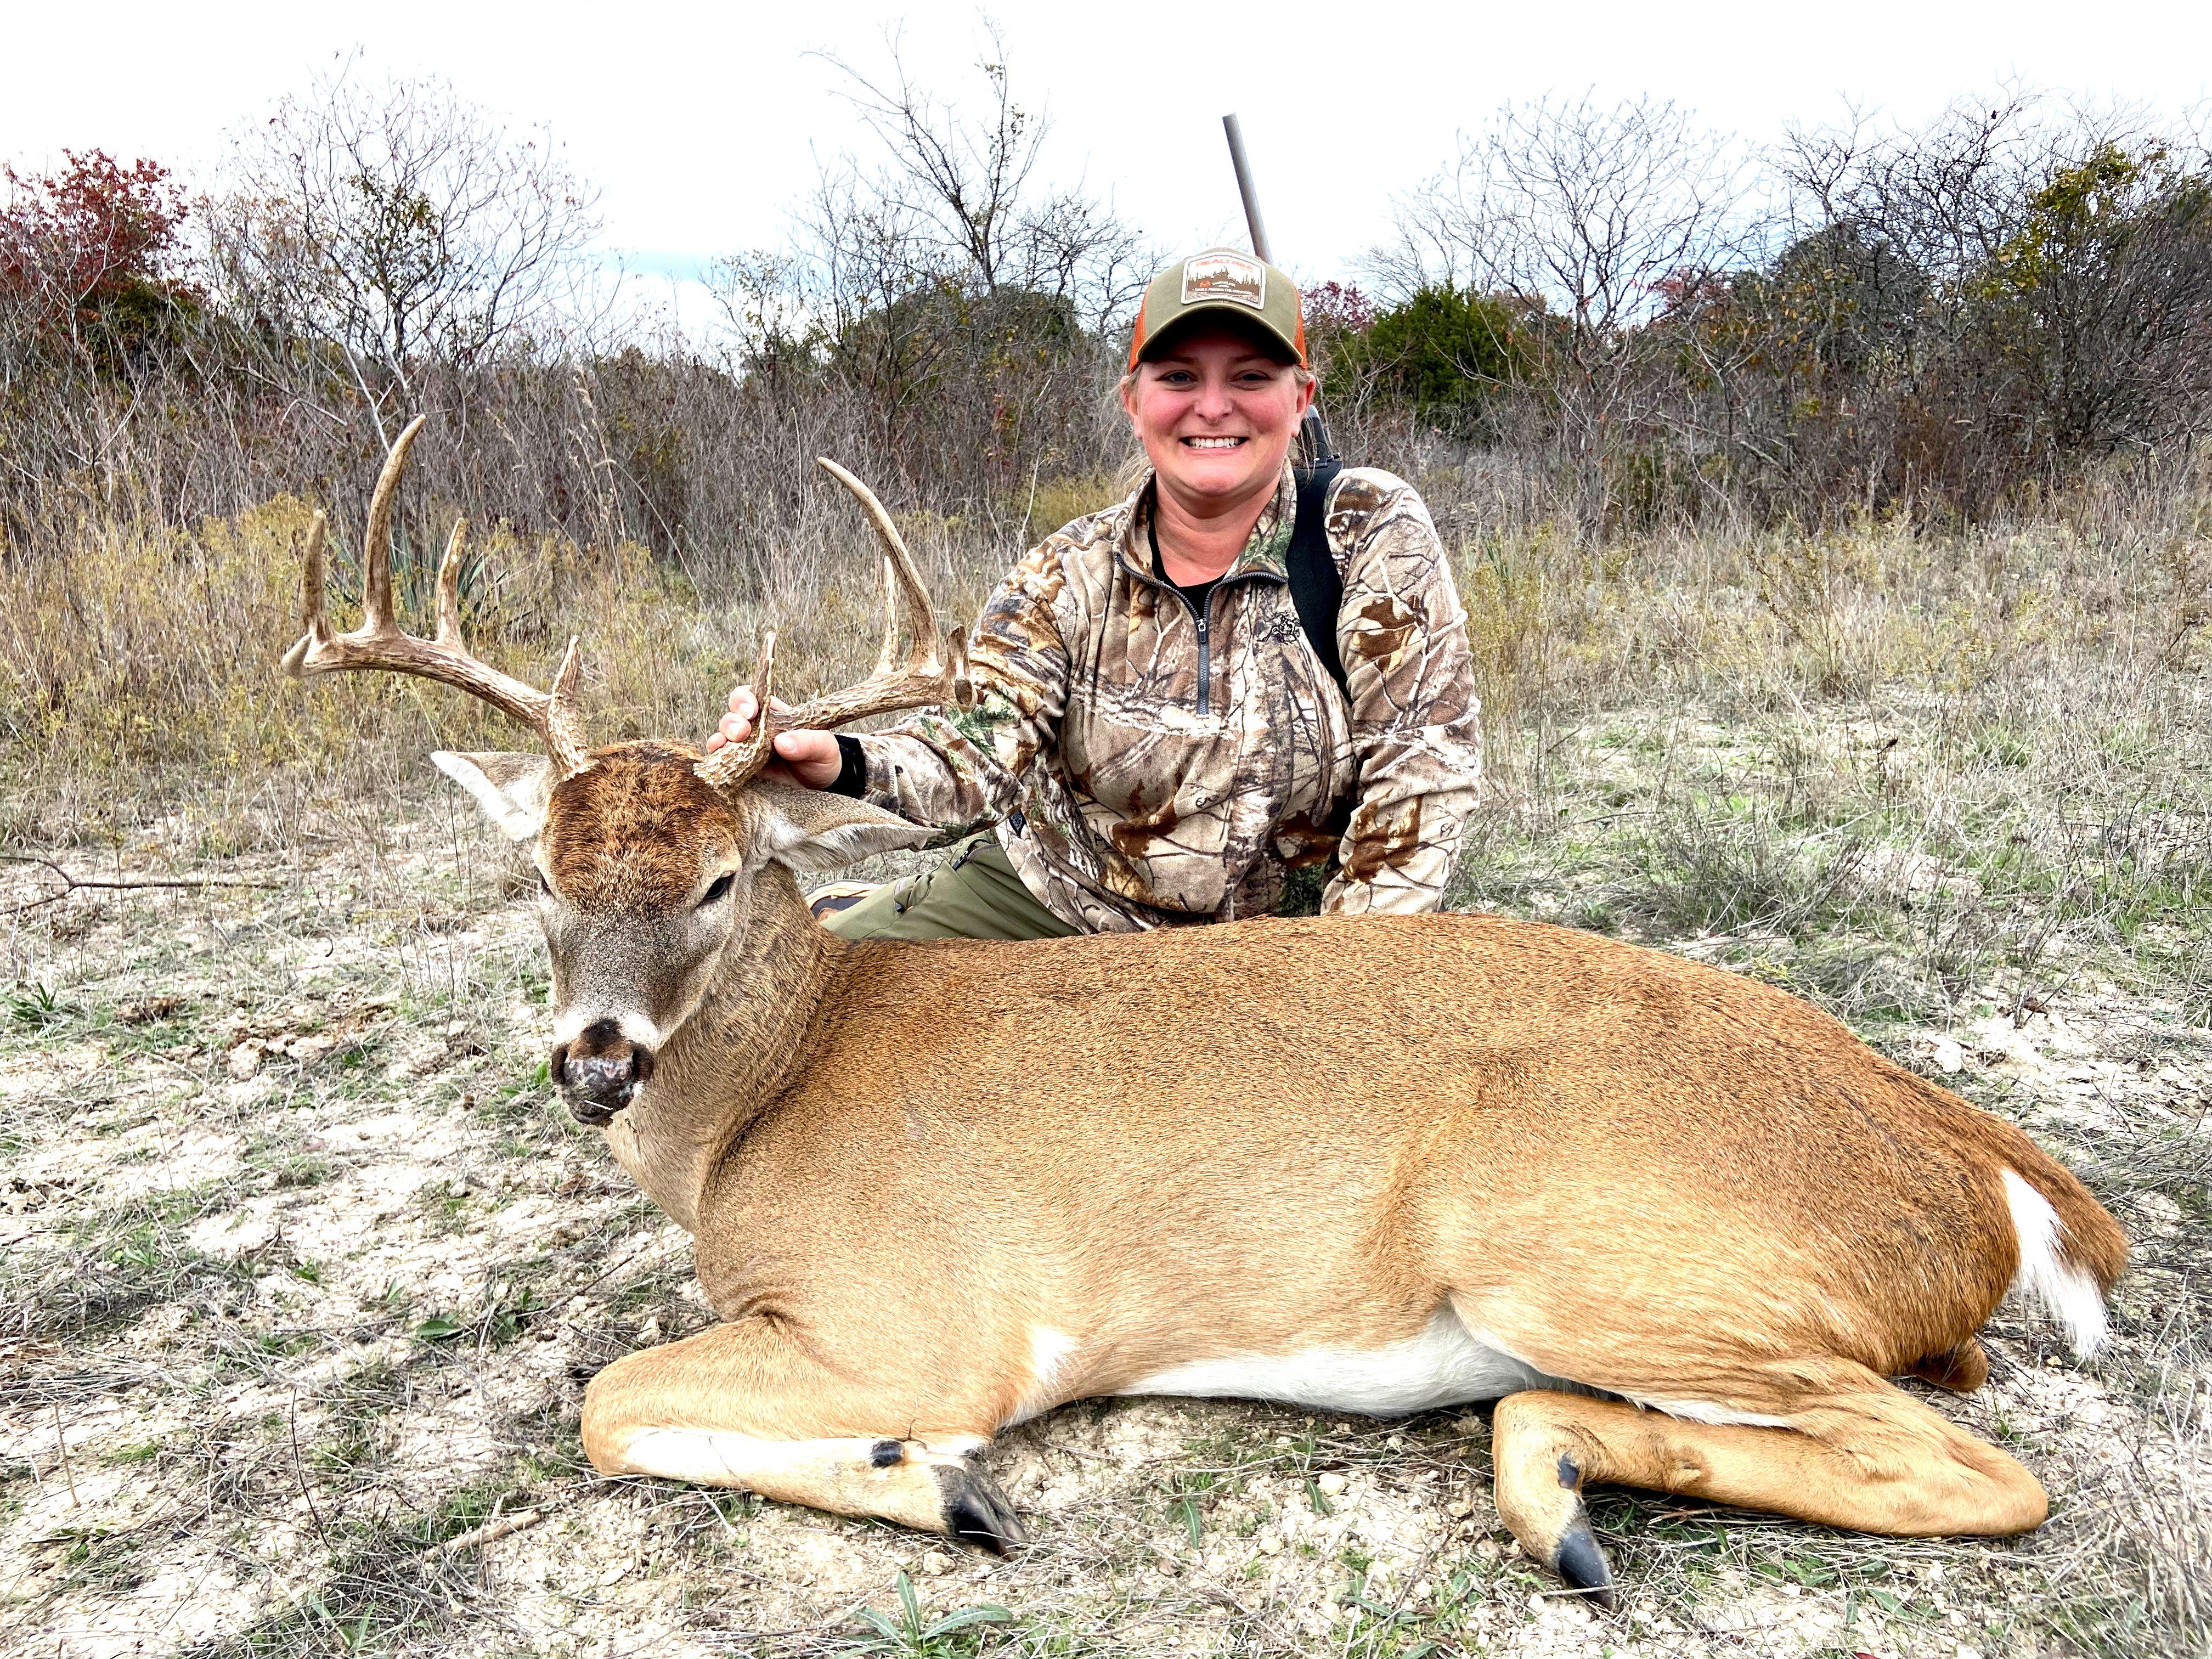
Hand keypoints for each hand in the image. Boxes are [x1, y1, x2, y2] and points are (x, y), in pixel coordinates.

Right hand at [706, 686, 845, 788]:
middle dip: (732, 720)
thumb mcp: (823, 747)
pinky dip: (717, 756)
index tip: (751, 711)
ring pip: (724, 734)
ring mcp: (747, 746)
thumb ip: (808, 742)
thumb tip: (783, 742)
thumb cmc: (822, 757)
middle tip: (742, 733)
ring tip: (726, 744)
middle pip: (733, 713)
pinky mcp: (742, 765)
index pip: (753, 696)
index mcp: (775, 713)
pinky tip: (717, 757)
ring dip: (722, 736)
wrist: (821, 783)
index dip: (745, 698)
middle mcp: (757, 726)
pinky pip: (723, 758)